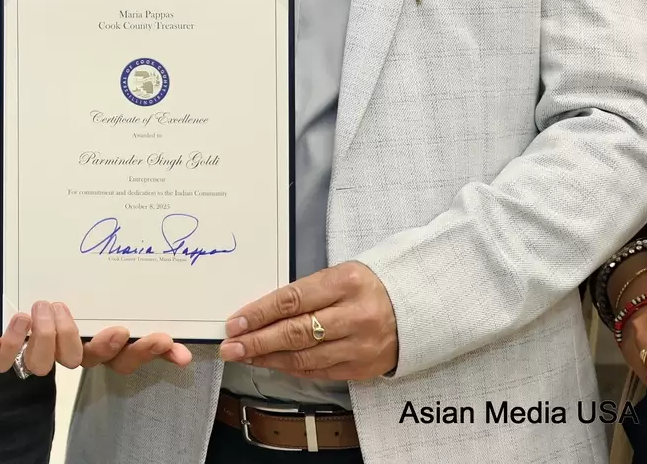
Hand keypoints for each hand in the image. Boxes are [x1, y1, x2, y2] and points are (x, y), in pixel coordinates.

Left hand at [0, 302, 189, 375]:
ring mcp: (27, 358)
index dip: (133, 351)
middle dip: (68, 335)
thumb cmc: (57, 312)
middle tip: (58, 305)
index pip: (120, 360)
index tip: (135, 331)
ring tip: (32, 311)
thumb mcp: (97, 309)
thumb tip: (184, 350)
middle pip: (72, 360)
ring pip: (35, 364)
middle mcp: (60, 357)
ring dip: (35, 338)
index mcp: (87, 349)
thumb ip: (137, 331)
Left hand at [219, 261, 397, 379]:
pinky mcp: (363, 368)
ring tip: (244, 357)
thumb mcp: (339, 275)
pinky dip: (292, 368)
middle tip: (230, 346)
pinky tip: (272, 363)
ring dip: (269, 359)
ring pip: (305, 357)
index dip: (259, 313)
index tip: (234, 323)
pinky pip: (319, 371)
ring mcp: (360, 346)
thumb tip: (261, 311)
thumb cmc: (366, 287)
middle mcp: (354, 316)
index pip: (292, 300)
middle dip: (257, 341)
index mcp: (345, 283)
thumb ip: (305, 291)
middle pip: (296, 332)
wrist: (416, 308)